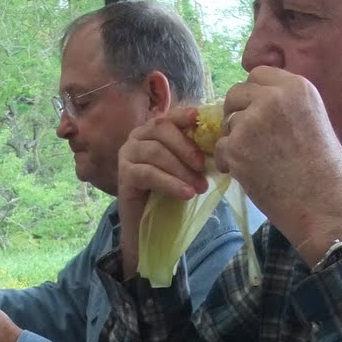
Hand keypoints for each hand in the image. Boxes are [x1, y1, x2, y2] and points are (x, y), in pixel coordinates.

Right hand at [116, 105, 209, 275]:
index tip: (198, 119)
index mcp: (152, 131)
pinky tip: (186, 193)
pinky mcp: (124, 175)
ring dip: (181, 169)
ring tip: (199, 187)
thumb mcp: (184, 169)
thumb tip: (218, 145)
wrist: (146, 225)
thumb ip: (194, 155)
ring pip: (156, 152)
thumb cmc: (167, 193)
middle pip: (161, 129)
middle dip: (185, 147)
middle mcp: (137, 138)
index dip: (182, 116)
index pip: (168, 116)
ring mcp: (127, 155)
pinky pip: (148, 173)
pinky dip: (170, 183)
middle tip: (203, 166)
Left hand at [213, 68, 341, 265]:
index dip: (253, 94)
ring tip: (258, 161)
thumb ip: (287, 105)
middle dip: (237, 113)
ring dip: (235, 140)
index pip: (258, 74)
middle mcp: (272, 97)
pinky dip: (228, 162)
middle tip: (248, 137)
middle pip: (236, 93)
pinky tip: (248, 174)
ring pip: (228, 122)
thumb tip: (256, 101)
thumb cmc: (324, 170)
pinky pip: (220, 148)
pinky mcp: (236, 147)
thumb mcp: (314, 120)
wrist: (324, 205)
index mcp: (296, 87)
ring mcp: (252, 122)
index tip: (257, 111)